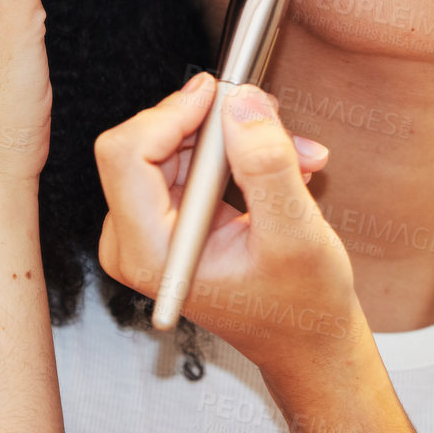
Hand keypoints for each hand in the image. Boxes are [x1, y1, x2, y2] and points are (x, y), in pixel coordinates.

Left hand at [94, 75, 361, 372]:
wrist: (305, 338)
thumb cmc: (300, 306)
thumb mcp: (296, 235)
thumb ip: (268, 166)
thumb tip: (241, 104)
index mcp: (151, 253)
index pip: (128, 153)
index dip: (173, 112)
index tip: (221, 94)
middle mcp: (135, 239)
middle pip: (148, 140)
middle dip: (217, 124)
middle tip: (272, 120)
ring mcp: (148, 227)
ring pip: (174, 141)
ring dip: (237, 138)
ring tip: (294, 155)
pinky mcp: (168, 216)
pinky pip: (189, 156)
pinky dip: (237, 152)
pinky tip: (281, 169)